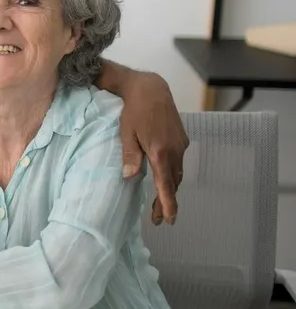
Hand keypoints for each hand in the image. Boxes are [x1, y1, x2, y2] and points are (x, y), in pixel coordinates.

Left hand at [117, 72, 187, 224]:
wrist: (150, 88)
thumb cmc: (133, 110)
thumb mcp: (126, 132)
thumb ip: (130, 155)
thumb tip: (129, 176)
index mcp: (159, 151)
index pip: (166, 185)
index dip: (168, 204)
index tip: (169, 219)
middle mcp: (174, 150)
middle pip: (174, 183)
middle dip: (168, 202)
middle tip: (160, 219)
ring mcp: (180, 144)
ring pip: (178, 173)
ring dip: (171, 189)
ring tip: (162, 204)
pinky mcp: (182, 139)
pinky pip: (179, 162)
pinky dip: (173, 174)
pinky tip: (166, 179)